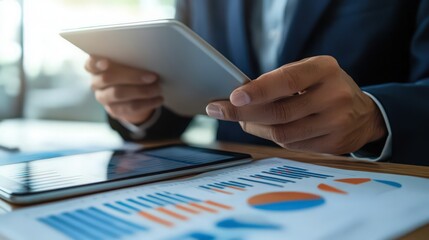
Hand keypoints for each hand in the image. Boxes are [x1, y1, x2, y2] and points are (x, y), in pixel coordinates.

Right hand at [85, 56, 162, 123]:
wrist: (130, 94)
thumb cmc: (129, 71)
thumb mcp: (127, 64)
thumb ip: (130, 60)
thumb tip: (148, 58)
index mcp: (95, 67)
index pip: (91, 63)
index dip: (97, 63)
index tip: (106, 62)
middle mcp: (96, 82)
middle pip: (108, 78)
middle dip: (132, 76)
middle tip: (153, 77)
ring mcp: (103, 98)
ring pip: (119, 94)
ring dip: (142, 91)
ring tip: (158, 88)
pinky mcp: (114, 110)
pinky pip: (130, 107)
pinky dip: (147, 103)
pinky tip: (158, 99)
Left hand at [206, 56, 386, 153]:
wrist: (364, 115)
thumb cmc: (325, 87)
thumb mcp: (310, 72)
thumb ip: (280, 81)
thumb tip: (240, 98)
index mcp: (326, 69)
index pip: (288, 81)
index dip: (259, 90)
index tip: (233, 97)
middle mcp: (334, 96)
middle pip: (280, 112)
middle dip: (243, 113)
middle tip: (218, 110)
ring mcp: (336, 123)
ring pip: (283, 133)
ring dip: (255, 128)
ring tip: (240, 120)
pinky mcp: (333, 145)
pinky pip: (292, 146)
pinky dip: (274, 138)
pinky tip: (266, 129)